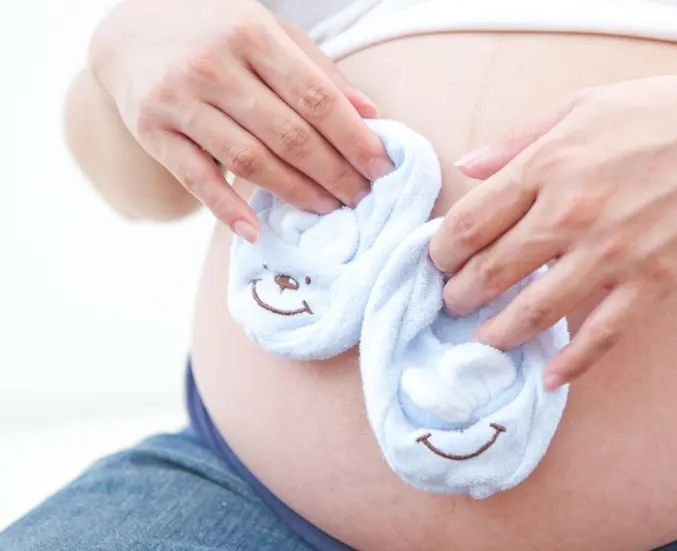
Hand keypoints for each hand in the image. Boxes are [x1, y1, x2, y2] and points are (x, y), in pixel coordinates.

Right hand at [88, 0, 393, 241]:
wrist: (130, 31)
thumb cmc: (216, 33)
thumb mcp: (269, 33)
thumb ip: (319, 72)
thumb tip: (370, 116)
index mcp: (251, 34)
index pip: (315, 97)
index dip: (353, 138)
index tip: (382, 169)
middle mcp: (212, 65)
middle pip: (288, 134)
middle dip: (333, 173)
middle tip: (361, 199)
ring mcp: (178, 99)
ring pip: (249, 160)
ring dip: (295, 193)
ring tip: (328, 210)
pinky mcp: (152, 131)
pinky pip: (197, 180)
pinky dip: (228, 210)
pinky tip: (257, 230)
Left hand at [430, 55, 676, 387]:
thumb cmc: (666, 112)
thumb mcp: (582, 106)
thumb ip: (518, 141)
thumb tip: (469, 167)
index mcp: (546, 166)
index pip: (469, 223)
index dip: (443, 251)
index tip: (439, 263)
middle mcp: (570, 214)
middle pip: (491, 272)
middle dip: (461, 296)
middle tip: (450, 305)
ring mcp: (613, 254)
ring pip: (535, 312)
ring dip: (499, 333)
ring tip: (483, 341)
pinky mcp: (654, 282)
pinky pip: (601, 336)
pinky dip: (571, 364)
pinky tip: (548, 378)